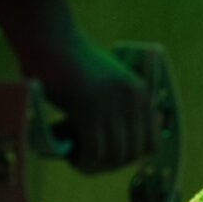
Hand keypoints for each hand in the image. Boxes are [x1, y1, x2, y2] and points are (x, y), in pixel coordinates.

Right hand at [25, 35, 156, 174]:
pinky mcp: (88, 110)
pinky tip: (71, 156)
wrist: (50, 37)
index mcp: (141, 94)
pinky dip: (82, 160)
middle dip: (111, 164)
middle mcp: (132, 101)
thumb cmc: (72, 60)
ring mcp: (112, 105)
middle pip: (132, 154)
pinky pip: (93, 151)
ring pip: (114, 155)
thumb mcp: (108, 82)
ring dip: (96, 164)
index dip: (131, 156)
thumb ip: (120, 106)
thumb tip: (122, 147)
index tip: (110, 155)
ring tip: (78, 157)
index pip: (151, 144)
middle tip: (90, 159)